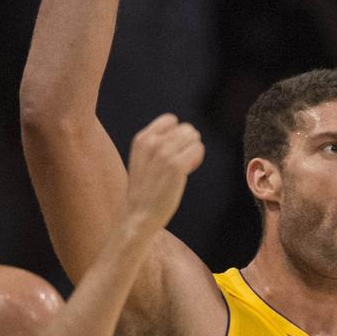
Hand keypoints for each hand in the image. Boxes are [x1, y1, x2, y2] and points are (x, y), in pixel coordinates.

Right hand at [125, 113, 204, 230]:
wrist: (139, 215)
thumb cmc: (145, 190)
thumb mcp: (143, 160)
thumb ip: (156, 143)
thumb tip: (185, 132)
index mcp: (141, 138)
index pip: (171, 120)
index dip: (177, 134)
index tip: (172, 152)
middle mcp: (152, 142)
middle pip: (186, 129)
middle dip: (187, 145)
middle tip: (177, 164)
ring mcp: (164, 153)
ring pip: (194, 137)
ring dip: (193, 152)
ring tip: (181, 169)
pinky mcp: (176, 166)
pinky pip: (198, 149)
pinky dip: (196, 160)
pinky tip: (186, 172)